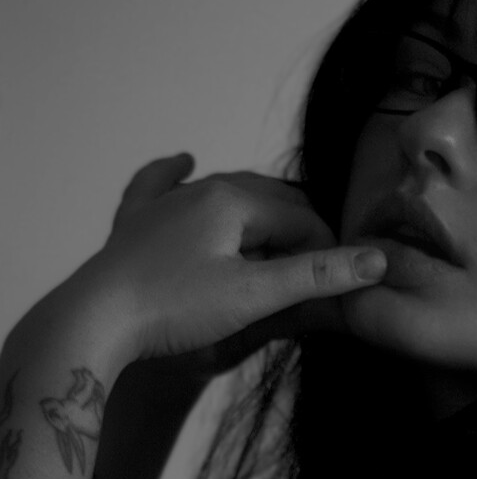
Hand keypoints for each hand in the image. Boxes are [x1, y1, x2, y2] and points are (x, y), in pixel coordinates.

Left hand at [71, 153, 386, 381]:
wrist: (99, 317)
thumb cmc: (176, 307)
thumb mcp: (254, 295)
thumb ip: (315, 277)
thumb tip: (375, 262)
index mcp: (233, 199)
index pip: (301, 220)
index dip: (328, 254)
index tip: (339, 288)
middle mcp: (200, 189)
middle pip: (268, 200)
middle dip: (299, 232)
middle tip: (315, 274)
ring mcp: (165, 203)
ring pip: (224, 190)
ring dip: (258, 210)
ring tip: (280, 239)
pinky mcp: (136, 222)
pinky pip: (160, 183)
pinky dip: (176, 172)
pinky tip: (184, 161)